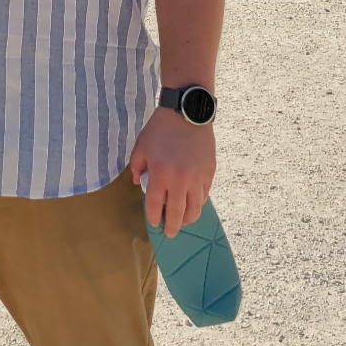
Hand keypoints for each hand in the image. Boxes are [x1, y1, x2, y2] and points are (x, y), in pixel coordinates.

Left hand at [129, 107, 214, 235]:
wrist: (187, 112)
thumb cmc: (161, 128)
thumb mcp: (141, 146)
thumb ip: (136, 167)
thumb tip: (137, 183)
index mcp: (160, 174)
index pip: (156, 206)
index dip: (154, 218)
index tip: (154, 223)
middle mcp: (180, 180)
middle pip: (177, 214)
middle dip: (172, 227)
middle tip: (170, 233)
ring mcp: (197, 178)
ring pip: (195, 209)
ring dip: (188, 219)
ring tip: (183, 221)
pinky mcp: (209, 173)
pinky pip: (205, 196)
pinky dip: (198, 203)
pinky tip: (193, 204)